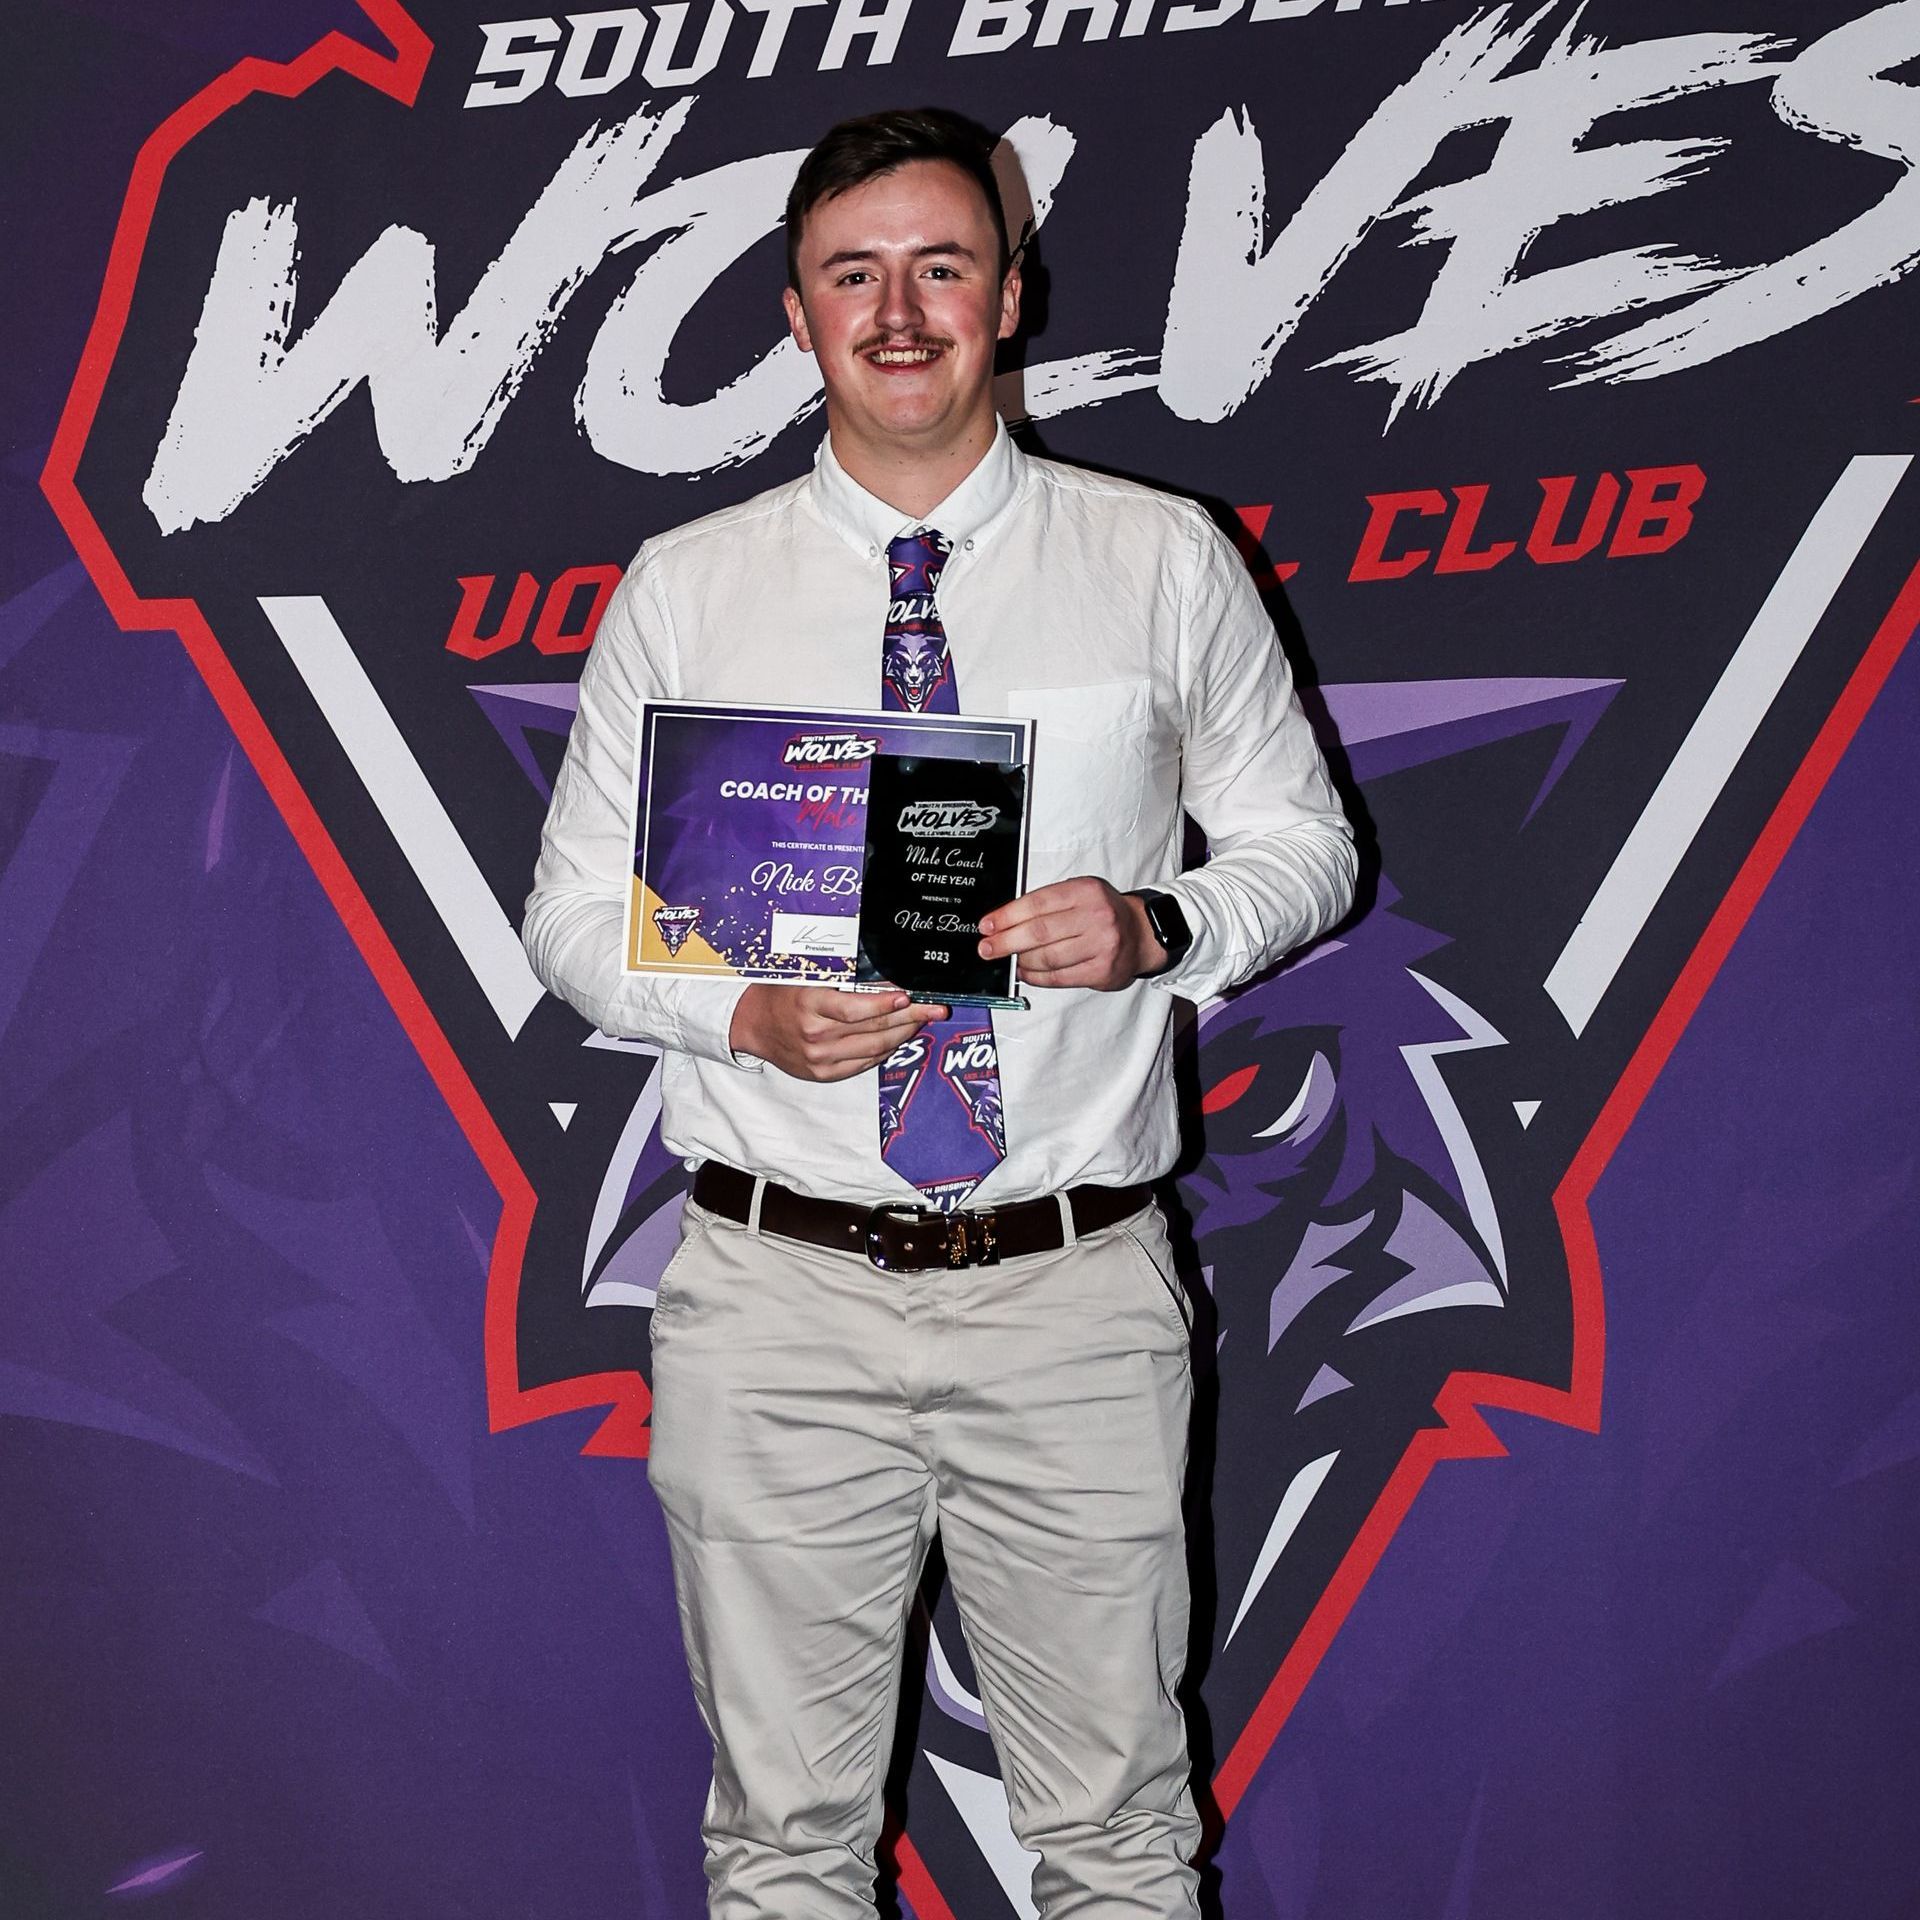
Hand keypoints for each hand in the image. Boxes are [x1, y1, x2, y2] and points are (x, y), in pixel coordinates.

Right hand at [729, 984, 948, 1081]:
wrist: (752, 1024)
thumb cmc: (782, 994)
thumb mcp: (807, 978)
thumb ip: (842, 981)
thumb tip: (886, 983)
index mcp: (810, 1005)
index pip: (856, 1008)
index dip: (886, 1003)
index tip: (909, 995)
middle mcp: (815, 1036)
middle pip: (873, 1029)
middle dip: (909, 1017)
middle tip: (935, 1009)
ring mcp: (820, 1059)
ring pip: (874, 1049)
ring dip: (902, 1034)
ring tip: (921, 1021)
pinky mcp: (823, 1074)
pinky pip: (863, 1064)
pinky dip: (884, 1051)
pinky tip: (897, 1038)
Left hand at [977, 878, 1162, 990]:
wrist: (1143, 933)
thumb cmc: (1103, 913)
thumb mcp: (1080, 894)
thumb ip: (1047, 904)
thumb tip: (1004, 922)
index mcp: (1085, 891)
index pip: (1037, 903)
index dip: (1007, 916)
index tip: (987, 926)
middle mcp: (1096, 916)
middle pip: (1039, 932)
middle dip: (1006, 942)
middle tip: (987, 948)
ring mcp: (1101, 945)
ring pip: (1048, 958)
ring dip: (1021, 961)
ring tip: (1010, 960)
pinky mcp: (1102, 971)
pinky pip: (1059, 977)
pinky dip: (1037, 977)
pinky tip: (1026, 972)